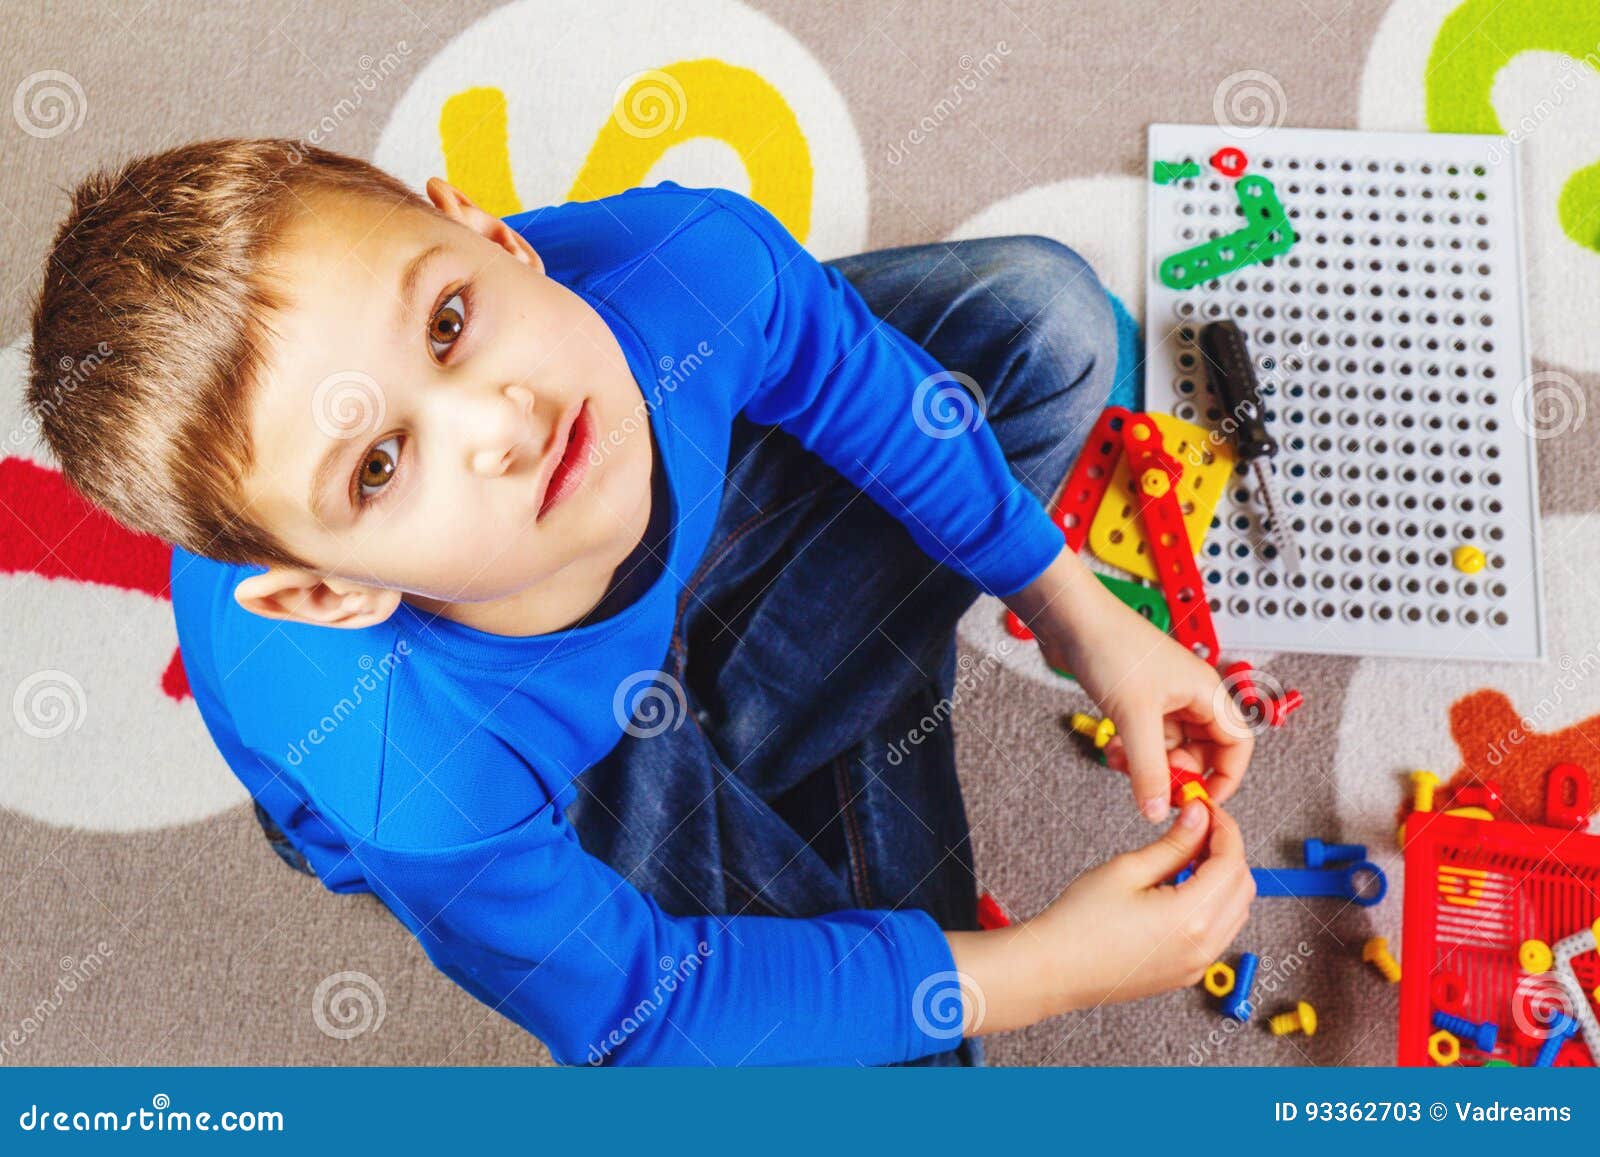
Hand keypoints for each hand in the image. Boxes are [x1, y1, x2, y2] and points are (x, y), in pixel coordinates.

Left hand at [1006, 547, 1252, 821]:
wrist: (1071, 619)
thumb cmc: (1111, 644)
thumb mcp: (1133, 716)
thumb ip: (1149, 769)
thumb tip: (1159, 809)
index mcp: (1205, 692)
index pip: (1236, 743)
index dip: (1226, 775)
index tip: (1203, 799)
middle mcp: (1189, 695)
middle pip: (1202, 749)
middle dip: (1177, 771)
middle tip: (1154, 785)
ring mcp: (1162, 697)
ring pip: (1169, 747)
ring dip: (1148, 763)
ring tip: (1123, 763)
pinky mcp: (1137, 700)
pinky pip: (1145, 738)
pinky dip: (1132, 751)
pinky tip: (1114, 751)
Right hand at [1029, 799, 1254, 1010]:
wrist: (1053, 970)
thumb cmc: (1079, 923)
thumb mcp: (1127, 870)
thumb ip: (1173, 844)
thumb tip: (1199, 819)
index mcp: (1190, 918)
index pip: (1231, 862)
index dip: (1224, 828)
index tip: (1207, 810)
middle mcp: (1203, 946)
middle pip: (1243, 887)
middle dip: (1227, 851)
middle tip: (1198, 827)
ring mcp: (1197, 965)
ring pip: (1236, 911)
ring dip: (1223, 879)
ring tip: (1187, 856)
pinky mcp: (1186, 973)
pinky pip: (1219, 933)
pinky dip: (1213, 905)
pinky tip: (1180, 887)